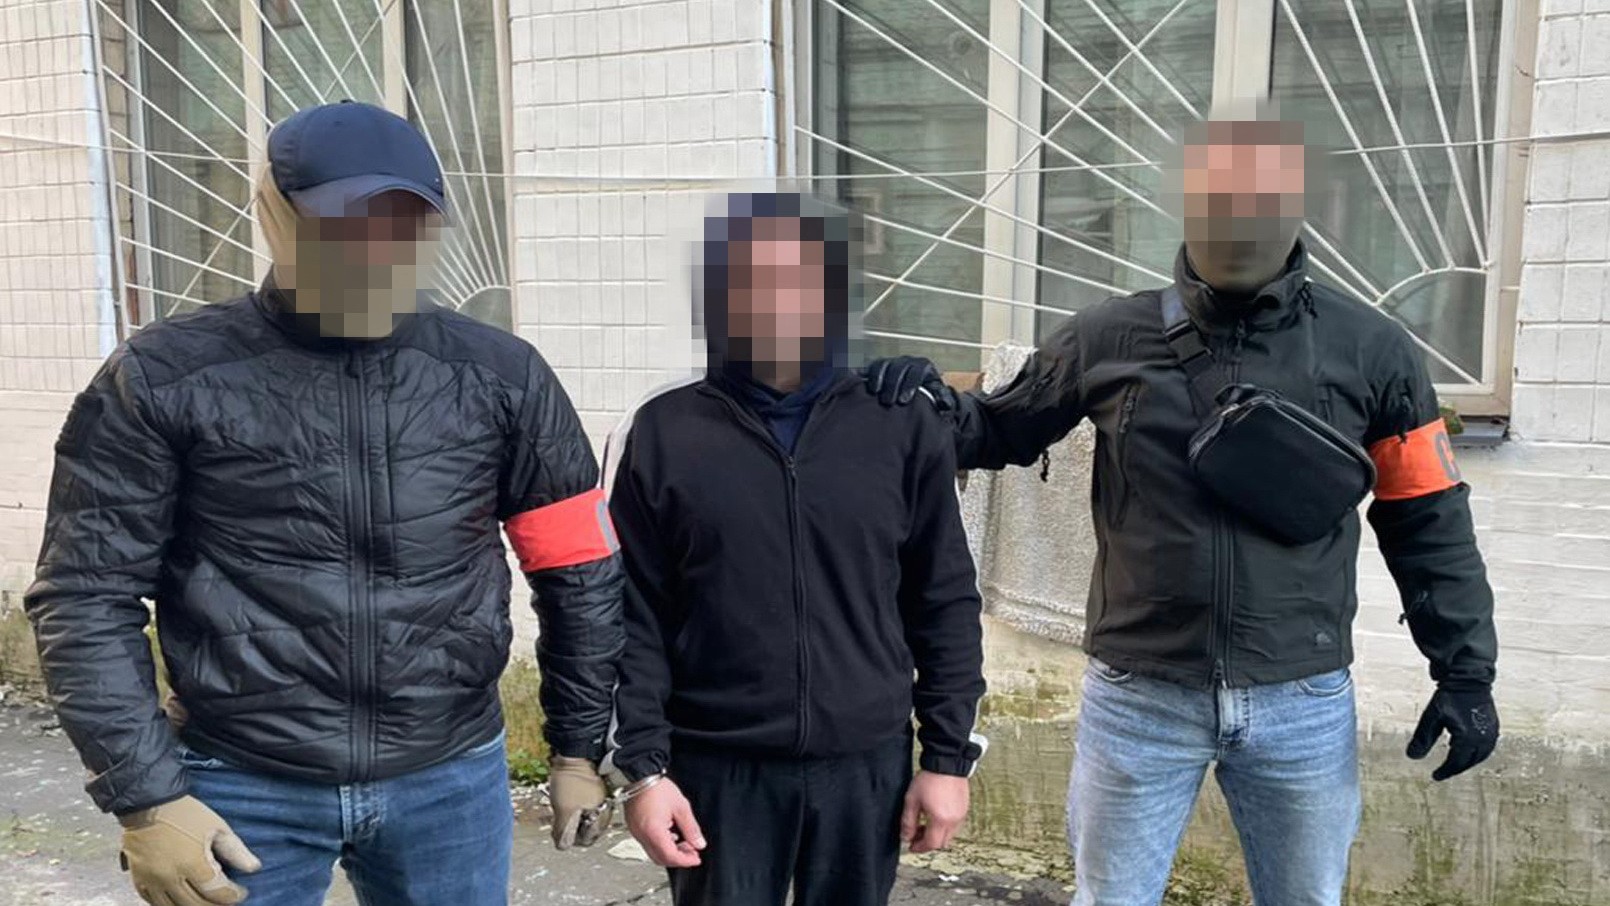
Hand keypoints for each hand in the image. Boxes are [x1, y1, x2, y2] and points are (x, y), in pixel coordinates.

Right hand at [119, 795, 260, 905]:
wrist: (148, 804)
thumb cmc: (186, 813)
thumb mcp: (216, 827)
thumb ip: (235, 851)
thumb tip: (253, 868)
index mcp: (192, 864)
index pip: (217, 892)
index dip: (233, 895)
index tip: (241, 893)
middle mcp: (170, 877)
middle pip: (196, 904)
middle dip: (215, 904)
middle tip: (225, 900)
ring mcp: (152, 881)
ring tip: (206, 902)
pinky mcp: (139, 880)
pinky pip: (154, 903)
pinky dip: (170, 905)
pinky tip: (182, 900)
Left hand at [548, 755, 610, 848]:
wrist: (574, 752)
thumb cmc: (571, 780)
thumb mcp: (564, 810)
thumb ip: (563, 832)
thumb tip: (562, 846)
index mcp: (601, 817)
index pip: (586, 841)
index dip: (570, 838)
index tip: (559, 830)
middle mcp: (604, 810)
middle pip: (584, 830)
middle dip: (570, 827)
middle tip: (559, 818)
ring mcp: (599, 799)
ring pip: (582, 818)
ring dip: (570, 816)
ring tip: (560, 804)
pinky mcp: (593, 790)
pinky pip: (581, 806)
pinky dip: (571, 805)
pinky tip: (564, 797)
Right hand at [624, 778, 705, 867]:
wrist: (639, 776)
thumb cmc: (656, 788)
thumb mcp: (681, 807)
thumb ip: (691, 828)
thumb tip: (699, 843)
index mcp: (654, 832)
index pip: (671, 856)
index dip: (686, 860)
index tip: (696, 858)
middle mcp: (642, 836)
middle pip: (661, 858)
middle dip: (678, 859)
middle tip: (691, 852)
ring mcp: (636, 833)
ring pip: (653, 853)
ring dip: (669, 852)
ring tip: (683, 843)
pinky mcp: (634, 828)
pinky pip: (647, 843)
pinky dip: (661, 844)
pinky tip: (670, 835)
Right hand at [863, 356, 951, 407]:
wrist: (917, 392)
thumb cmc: (928, 395)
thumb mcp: (938, 396)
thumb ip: (943, 399)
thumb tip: (944, 404)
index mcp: (923, 366)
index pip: (917, 371)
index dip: (910, 384)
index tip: (904, 400)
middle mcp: (907, 361)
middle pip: (899, 368)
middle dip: (893, 383)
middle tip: (888, 401)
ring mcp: (892, 363)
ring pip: (884, 365)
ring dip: (878, 377)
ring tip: (875, 392)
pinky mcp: (880, 367)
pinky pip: (871, 367)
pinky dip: (866, 373)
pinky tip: (861, 383)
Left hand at [901, 771, 969, 853]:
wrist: (947, 762)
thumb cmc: (930, 778)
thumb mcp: (912, 800)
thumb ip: (908, 821)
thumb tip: (906, 836)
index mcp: (941, 820)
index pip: (931, 844)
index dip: (919, 848)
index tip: (912, 846)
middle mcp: (954, 820)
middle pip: (941, 842)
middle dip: (928, 843)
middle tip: (916, 836)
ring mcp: (961, 814)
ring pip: (949, 835)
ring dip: (936, 834)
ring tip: (925, 824)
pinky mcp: (964, 808)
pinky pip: (955, 825)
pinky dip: (944, 826)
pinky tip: (936, 816)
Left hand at [1406, 686, 1498, 780]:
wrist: (1469, 678)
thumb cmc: (1449, 696)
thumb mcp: (1431, 716)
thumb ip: (1422, 738)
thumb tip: (1412, 757)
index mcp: (1468, 738)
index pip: (1455, 763)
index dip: (1445, 771)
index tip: (1434, 776)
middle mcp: (1483, 739)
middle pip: (1468, 762)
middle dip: (1455, 769)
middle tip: (1443, 772)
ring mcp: (1492, 733)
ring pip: (1480, 757)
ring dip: (1466, 763)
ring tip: (1453, 765)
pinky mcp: (1495, 727)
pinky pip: (1487, 748)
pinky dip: (1476, 754)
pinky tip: (1466, 752)